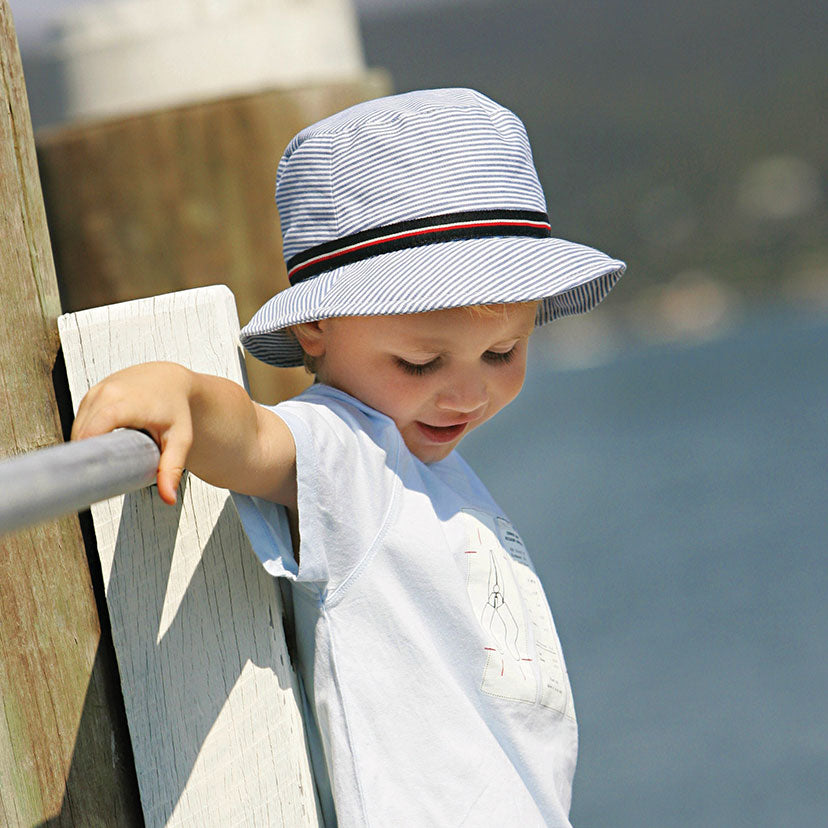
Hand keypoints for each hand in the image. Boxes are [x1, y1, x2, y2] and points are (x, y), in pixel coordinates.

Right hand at [71, 362, 194, 504]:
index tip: (91, 480)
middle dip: (87, 457)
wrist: (172, 380)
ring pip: (78, 428)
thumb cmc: (176, 408)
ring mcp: (96, 391)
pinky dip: (88, 434)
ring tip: (103, 464)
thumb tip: (168, 497)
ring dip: (87, 446)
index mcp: (124, 403)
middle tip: (100, 479)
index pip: (91, 433)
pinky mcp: (91, 394)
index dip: (87, 457)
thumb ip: (172, 468)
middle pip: (81, 434)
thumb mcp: (180, 439)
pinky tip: (101, 447)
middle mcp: (105, 393)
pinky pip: (81, 420)